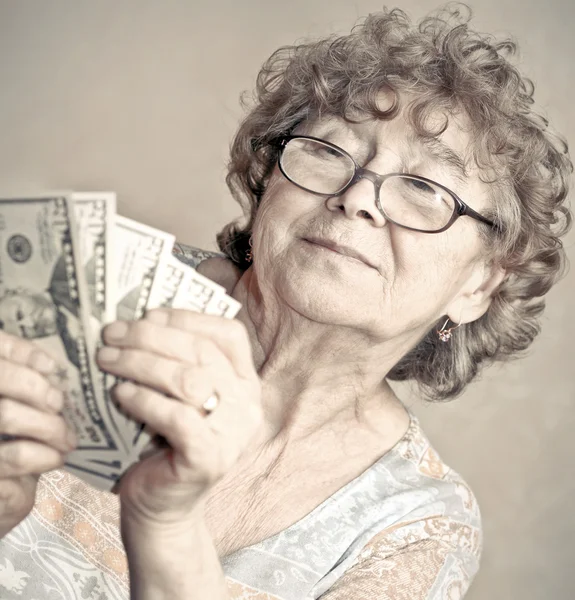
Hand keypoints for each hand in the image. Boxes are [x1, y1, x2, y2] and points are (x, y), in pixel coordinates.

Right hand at [0, 331, 75, 536]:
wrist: (1, 500)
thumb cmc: (12, 452)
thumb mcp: (23, 416)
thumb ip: (30, 387)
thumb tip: (57, 367)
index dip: (23, 352)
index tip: (54, 368)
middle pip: (2, 377)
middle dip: (38, 389)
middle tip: (60, 406)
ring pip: (6, 415)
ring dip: (47, 426)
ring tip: (66, 440)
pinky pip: (12, 456)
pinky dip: (42, 457)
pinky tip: (55, 459)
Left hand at [97, 309, 263, 526]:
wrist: (164, 507)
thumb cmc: (166, 443)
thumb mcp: (180, 397)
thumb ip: (179, 363)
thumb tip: (143, 319)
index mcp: (246, 384)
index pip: (229, 335)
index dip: (189, 318)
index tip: (148, 314)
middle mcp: (248, 405)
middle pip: (202, 353)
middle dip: (150, 337)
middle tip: (111, 333)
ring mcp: (233, 433)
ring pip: (188, 380)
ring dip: (140, 363)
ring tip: (106, 359)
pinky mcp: (209, 458)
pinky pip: (176, 416)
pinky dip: (144, 400)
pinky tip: (119, 394)